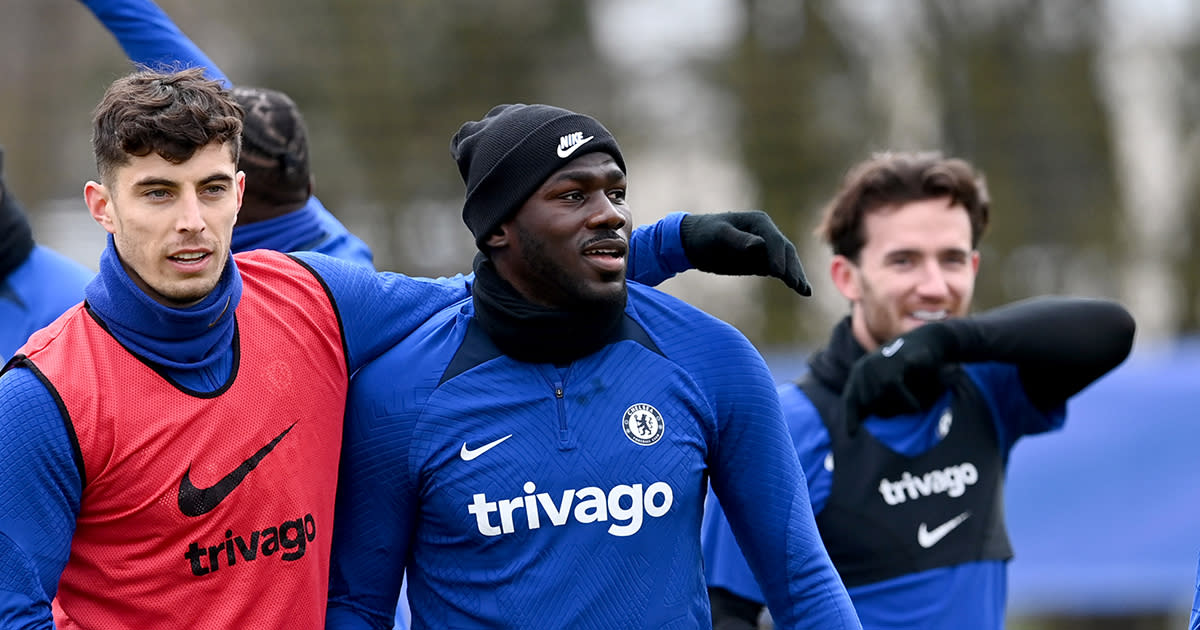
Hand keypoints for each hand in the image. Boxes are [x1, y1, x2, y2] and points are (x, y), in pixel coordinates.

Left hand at [679, 211, 811, 295]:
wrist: (693, 243)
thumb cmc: (705, 234)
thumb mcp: (719, 235)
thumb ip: (738, 240)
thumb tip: (759, 245)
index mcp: (759, 222)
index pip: (774, 240)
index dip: (778, 256)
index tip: (778, 273)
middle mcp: (767, 233)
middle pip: (786, 251)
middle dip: (792, 268)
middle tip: (796, 285)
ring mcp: (766, 248)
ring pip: (786, 262)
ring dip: (796, 275)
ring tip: (805, 291)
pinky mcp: (762, 261)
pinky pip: (779, 270)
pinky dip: (789, 279)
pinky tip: (800, 290)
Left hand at [841, 327, 949, 434]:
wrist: (929, 340)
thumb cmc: (912, 367)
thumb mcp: (892, 383)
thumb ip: (880, 398)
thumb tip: (868, 416)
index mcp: (860, 373)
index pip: (851, 400)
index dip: (851, 417)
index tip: (852, 435)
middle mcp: (864, 368)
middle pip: (870, 404)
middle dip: (890, 412)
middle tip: (910, 408)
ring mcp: (877, 363)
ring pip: (880, 399)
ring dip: (901, 408)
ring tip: (917, 406)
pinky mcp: (891, 360)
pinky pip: (893, 388)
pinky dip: (908, 401)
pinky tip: (920, 406)